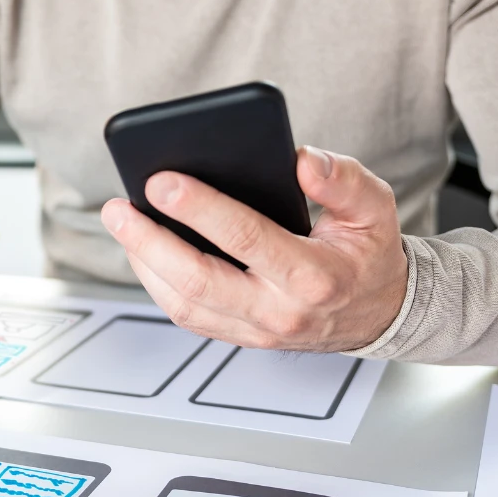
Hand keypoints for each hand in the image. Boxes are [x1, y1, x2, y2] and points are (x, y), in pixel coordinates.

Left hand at [101, 146, 407, 352]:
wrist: (379, 314)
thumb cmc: (368, 254)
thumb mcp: (375, 207)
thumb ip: (342, 180)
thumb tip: (300, 160)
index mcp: (313, 276)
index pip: (246, 238)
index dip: (200, 208)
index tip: (162, 181)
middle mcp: (280, 311)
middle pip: (198, 281)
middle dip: (149, 242)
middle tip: (118, 207)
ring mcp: (256, 331)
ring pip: (183, 304)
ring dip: (143, 263)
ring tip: (121, 222)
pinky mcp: (240, 336)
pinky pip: (186, 314)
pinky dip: (156, 282)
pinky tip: (141, 249)